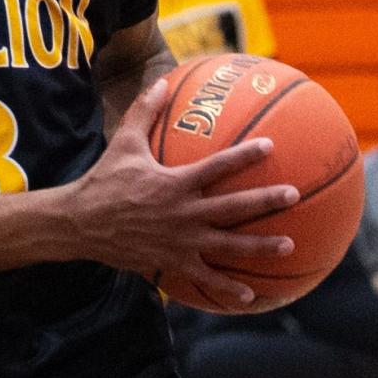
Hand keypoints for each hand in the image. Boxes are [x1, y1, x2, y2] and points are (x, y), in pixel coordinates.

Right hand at [68, 78, 298, 308]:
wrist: (84, 223)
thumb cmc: (105, 179)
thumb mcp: (124, 142)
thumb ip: (145, 111)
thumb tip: (161, 81)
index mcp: (176, 183)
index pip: (218, 165)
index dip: (245, 155)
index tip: (270, 146)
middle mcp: (184, 213)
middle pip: (234, 207)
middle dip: (267, 201)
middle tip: (294, 195)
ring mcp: (182, 242)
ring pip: (229, 246)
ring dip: (261, 247)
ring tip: (289, 245)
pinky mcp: (174, 263)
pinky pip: (206, 278)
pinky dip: (228, 288)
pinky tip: (250, 296)